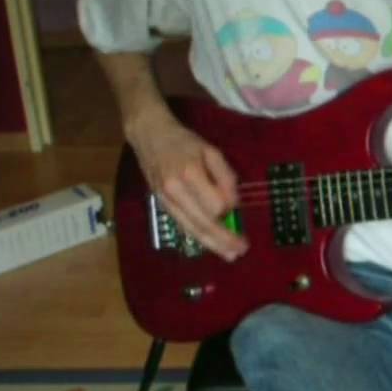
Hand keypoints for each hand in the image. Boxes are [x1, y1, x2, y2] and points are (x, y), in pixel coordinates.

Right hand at [127, 111, 246, 261]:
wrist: (150, 136)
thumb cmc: (184, 141)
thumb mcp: (210, 150)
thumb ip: (225, 175)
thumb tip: (233, 203)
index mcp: (189, 174)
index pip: (215, 204)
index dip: (229, 208)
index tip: (237, 206)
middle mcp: (175, 192)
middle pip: (203, 223)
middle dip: (224, 239)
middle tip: (242, 250)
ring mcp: (166, 201)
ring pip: (192, 229)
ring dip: (213, 244)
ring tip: (230, 254)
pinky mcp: (162, 205)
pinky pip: (183, 225)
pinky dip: (198, 236)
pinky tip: (211, 244)